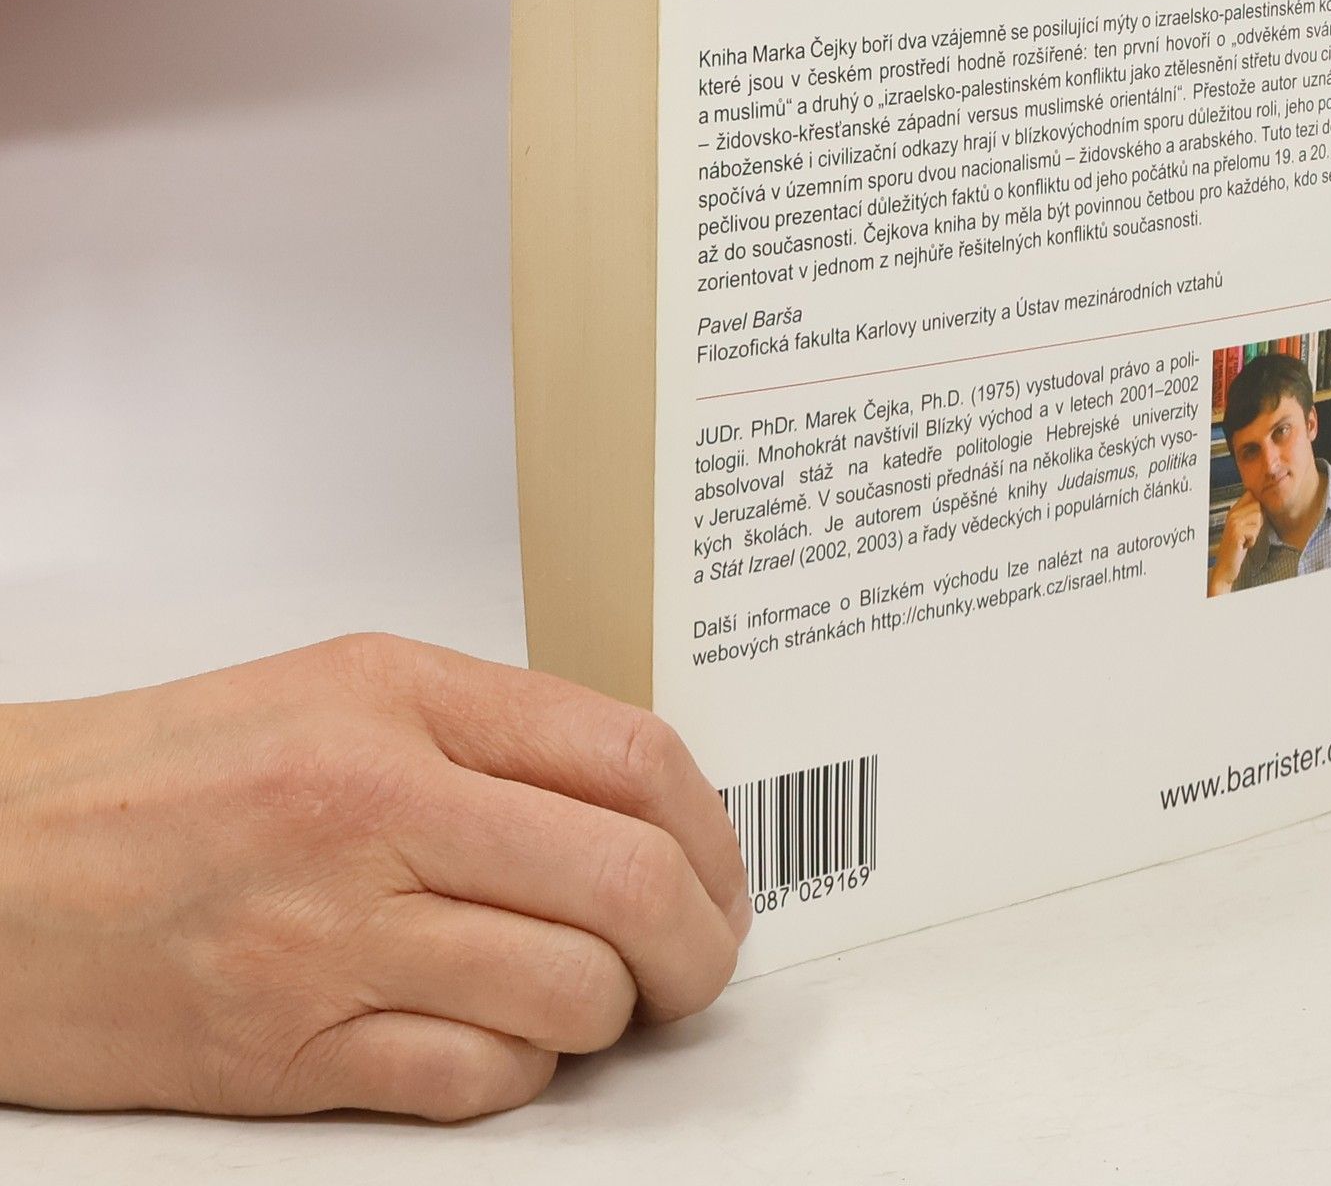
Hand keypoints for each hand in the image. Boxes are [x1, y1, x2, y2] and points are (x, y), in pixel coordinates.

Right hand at [0, 634, 749, 1119]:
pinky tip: (503, 1041)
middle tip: (698, 959)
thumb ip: (495, 730)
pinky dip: (522, 1073)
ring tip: (597, 998)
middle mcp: (375, 807)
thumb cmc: (168, 771)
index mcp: (401, 701)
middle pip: (623, 880)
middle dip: (698, 938)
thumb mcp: (348, 688)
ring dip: (614, 1012)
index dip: (710, 826)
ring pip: (567, 994)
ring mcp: (331, 939)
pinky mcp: (286, 1055)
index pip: (628, 755)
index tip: (720, 868)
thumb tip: (639, 800)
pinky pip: (474, 1083)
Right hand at [1208, 491, 1263, 596]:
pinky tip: (1244, 544)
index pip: (1251, 494)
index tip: (1254, 519)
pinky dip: (1252, 540)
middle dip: (1259, 521)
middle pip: (1258, 506)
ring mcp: (1233, 523)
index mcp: (1233, 511)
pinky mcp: (1236, 533)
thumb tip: (1264, 505)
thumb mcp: (1244, 528)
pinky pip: (1255, 531)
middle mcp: (1232, 514)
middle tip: (1248, 533)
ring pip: (1258, 518)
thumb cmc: (1236, 549)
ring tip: (1246, 539)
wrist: (1226, 566)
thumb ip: (1252, 515)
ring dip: (1256, 532)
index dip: (1258, 505)